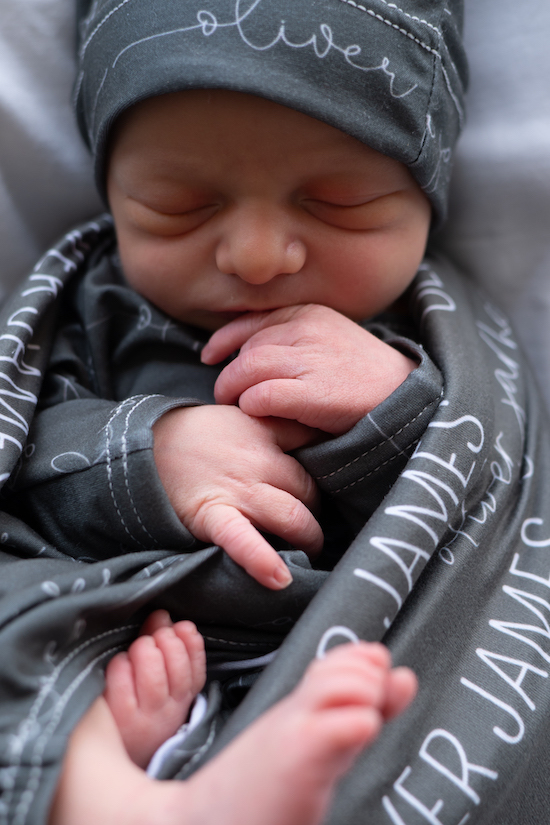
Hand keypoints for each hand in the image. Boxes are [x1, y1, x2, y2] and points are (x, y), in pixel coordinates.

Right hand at [153, 405, 321, 588]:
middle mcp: (259, 461)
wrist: (145, 442)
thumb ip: (276, 427)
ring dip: (308, 539)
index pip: (315, 445)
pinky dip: (262, 561)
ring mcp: (238, 490)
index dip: (332, 463)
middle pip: (310, 490)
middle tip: (313, 521)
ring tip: (308, 550)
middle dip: (318, 510)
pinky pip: (243, 540)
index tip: (342, 477)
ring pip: (294, 518)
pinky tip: (280, 579)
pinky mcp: (213, 515)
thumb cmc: (198, 434)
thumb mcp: (241, 416)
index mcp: (266, 432)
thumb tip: (317, 441)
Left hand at [202, 304, 415, 434]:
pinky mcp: (312, 392)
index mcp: (309, 313)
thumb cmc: (363, 375)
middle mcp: (307, 330)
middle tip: (227, 395)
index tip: (209, 356)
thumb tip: (246, 352)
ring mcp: (309, 360)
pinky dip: (252, 408)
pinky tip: (262, 417)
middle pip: (246, 351)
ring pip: (246, 371)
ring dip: (235, 393)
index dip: (224, 340)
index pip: (252, 322)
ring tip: (239, 407)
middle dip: (229, 375)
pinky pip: (259, 397)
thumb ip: (293, 339)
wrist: (404, 398)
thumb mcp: (330, 340)